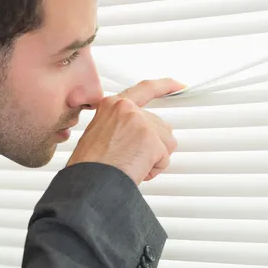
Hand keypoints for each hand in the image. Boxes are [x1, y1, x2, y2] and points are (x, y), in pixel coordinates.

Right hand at [66, 78, 183, 184]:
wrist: (88, 183)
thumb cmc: (90, 167)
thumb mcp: (100, 134)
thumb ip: (122, 127)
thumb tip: (141, 138)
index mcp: (112, 105)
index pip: (145, 89)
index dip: (165, 86)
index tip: (179, 85)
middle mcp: (128, 109)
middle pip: (160, 127)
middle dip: (154, 147)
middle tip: (131, 160)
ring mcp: (140, 122)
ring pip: (166, 143)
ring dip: (153, 160)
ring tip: (130, 166)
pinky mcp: (151, 140)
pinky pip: (164, 159)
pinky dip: (153, 170)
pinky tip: (135, 171)